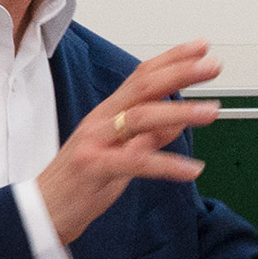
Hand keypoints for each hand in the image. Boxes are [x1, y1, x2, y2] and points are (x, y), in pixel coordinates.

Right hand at [35, 40, 220, 244]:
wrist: (44, 210)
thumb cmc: (81, 181)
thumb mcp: (121, 154)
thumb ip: (149, 136)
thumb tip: (179, 120)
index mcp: (109, 112)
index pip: (142, 76)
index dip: (172, 59)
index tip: (202, 48)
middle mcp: (101, 119)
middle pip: (143, 87)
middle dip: (180, 73)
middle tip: (213, 65)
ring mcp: (95, 141)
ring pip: (140, 117)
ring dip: (180, 112)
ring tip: (212, 111)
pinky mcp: (93, 167)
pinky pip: (135, 162)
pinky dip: (166, 165)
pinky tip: (191, 169)